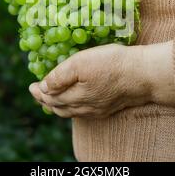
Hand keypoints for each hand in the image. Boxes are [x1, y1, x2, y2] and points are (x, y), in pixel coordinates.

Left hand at [29, 42, 174, 118]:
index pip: (50, 98)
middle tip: (37, 93)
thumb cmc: (111, 64)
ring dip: (58, 107)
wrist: (143, 74)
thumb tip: (43, 87)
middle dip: (46, 101)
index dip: (38, 92)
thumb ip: (60, 76)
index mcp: (75, 96)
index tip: (31, 86)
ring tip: (52, 101)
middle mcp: (84, 107)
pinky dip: (73, 108)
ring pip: (72, 112)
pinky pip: (84, 112)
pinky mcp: (109, 108)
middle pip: (59, 108)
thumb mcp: (80, 63)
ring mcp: (97, 109)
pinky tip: (76, 103)